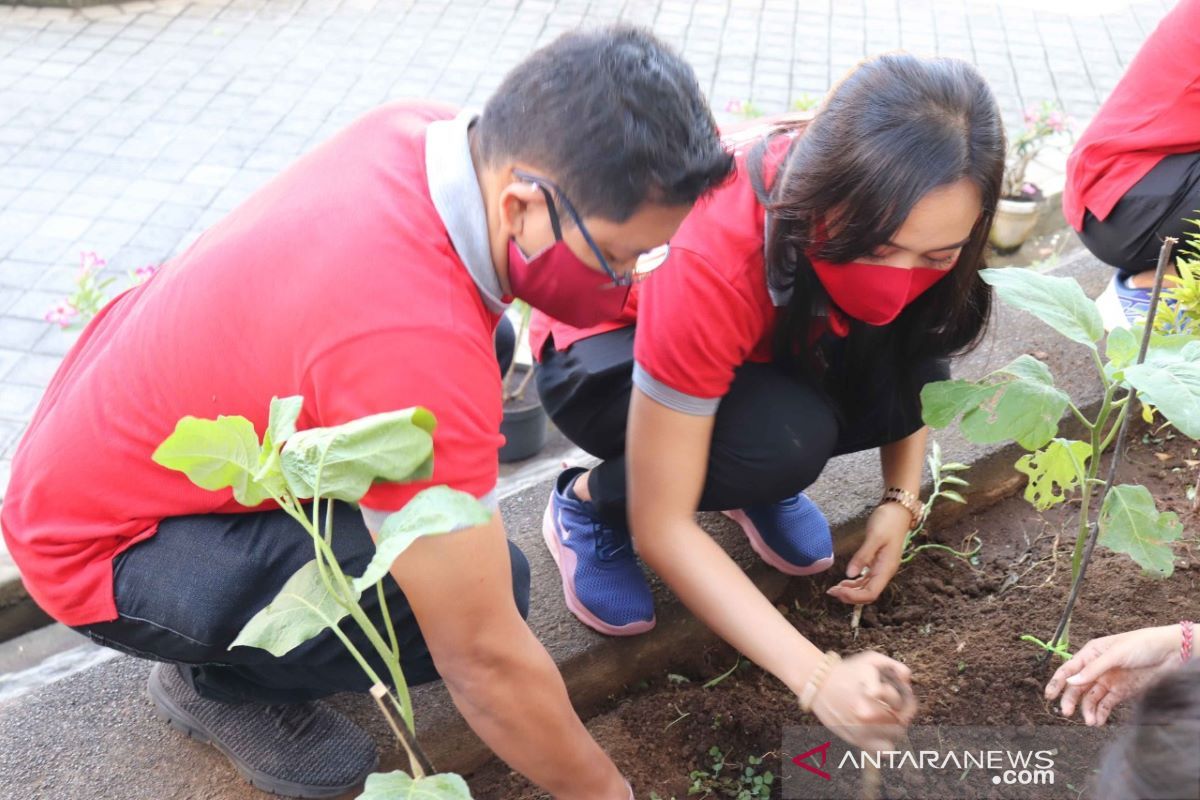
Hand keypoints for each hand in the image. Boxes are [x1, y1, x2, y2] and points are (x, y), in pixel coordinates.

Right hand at [810, 651, 917, 750]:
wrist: (819, 685)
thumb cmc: (847, 672)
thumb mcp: (871, 660)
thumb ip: (895, 667)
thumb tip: (907, 681)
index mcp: (871, 691)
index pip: (902, 701)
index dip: (904, 698)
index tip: (897, 695)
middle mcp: (866, 713)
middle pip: (902, 720)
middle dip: (902, 712)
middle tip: (893, 707)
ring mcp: (861, 729)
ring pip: (895, 735)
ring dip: (894, 726)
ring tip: (885, 718)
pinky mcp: (857, 741)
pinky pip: (884, 751)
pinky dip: (886, 743)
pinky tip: (879, 732)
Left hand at [826, 503, 908, 604]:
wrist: (898, 512)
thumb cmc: (888, 522)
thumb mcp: (874, 537)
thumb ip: (863, 556)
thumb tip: (850, 574)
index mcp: (886, 569)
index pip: (871, 593)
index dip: (854, 597)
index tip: (838, 591)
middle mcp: (884, 572)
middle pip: (868, 594)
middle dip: (851, 596)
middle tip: (831, 591)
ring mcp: (881, 569)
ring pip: (866, 588)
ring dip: (851, 591)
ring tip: (834, 589)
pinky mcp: (876, 563)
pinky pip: (865, 579)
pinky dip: (854, 584)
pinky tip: (844, 582)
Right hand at [1044, 625, 1181, 724]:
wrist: (1171, 653)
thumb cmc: (1142, 645)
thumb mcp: (1115, 654)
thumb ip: (1093, 669)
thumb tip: (1071, 682)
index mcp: (1091, 653)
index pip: (1069, 669)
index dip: (1058, 682)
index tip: (1049, 696)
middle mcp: (1097, 669)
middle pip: (1077, 687)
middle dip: (1070, 700)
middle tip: (1066, 712)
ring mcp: (1109, 681)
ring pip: (1091, 699)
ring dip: (1087, 710)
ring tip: (1090, 721)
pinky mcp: (1122, 692)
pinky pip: (1106, 705)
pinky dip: (1101, 714)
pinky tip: (1098, 721)